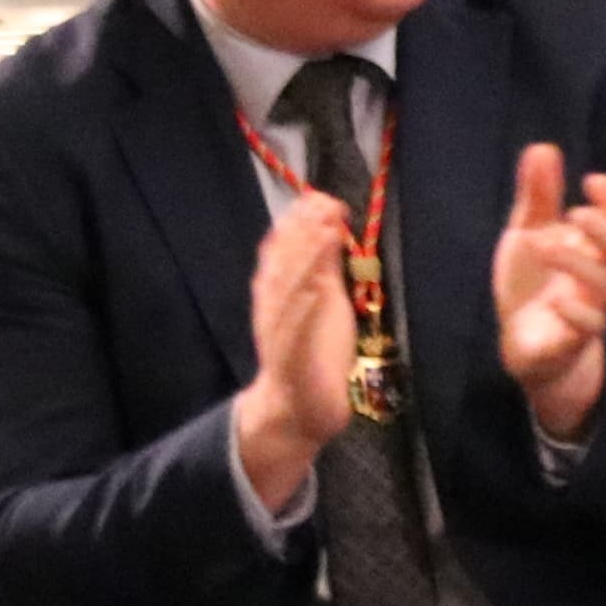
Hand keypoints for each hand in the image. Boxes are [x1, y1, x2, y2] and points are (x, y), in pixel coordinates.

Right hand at [234, 188, 358, 505]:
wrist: (296, 409)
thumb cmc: (313, 352)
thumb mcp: (323, 302)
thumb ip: (324, 268)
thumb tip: (331, 227)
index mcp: (279, 292)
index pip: (284, 249)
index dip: (299, 222)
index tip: (320, 196)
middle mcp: (274, 307)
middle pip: (283, 262)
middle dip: (301, 231)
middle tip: (322, 203)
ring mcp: (279, 332)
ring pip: (287, 289)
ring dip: (303, 260)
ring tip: (322, 233)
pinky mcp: (290, 358)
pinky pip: (294, 332)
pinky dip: (303, 310)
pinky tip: (316, 291)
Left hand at [493, 141, 605, 440]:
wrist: (524, 345)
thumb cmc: (534, 286)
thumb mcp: (528, 234)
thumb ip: (538, 196)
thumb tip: (544, 147)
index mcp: (592, 247)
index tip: (591, 180)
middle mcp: (598, 276)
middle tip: (576, 212)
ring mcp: (589, 308)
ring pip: (605, 286)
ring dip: (580, 262)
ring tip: (543, 245)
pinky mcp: (571, 340)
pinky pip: (587, 329)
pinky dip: (577, 314)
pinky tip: (559, 300)